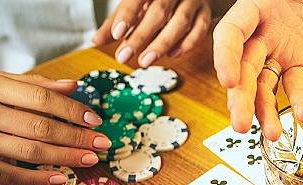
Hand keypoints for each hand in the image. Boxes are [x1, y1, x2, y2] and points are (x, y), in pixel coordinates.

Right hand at [0, 72, 108, 184]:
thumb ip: (34, 86)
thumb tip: (74, 87)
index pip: (41, 99)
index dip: (73, 111)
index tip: (96, 120)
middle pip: (40, 128)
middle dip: (76, 138)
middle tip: (102, 145)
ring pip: (30, 152)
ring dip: (65, 158)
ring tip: (89, 160)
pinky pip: (12, 175)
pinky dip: (40, 179)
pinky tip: (61, 178)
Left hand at [93, 0, 212, 64]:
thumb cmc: (157, 0)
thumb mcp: (134, 6)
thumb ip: (115, 22)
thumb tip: (96, 40)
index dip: (127, 15)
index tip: (117, 34)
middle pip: (159, 12)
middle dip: (140, 36)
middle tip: (124, 56)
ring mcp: (193, 1)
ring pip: (181, 22)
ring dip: (162, 44)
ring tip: (145, 61)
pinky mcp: (206, 13)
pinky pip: (200, 30)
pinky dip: (187, 44)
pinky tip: (171, 55)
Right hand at [213, 0, 302, 139]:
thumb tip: (260, 2)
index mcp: (250, 10)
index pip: (230, 34)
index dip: (225, 57)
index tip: (228, 80)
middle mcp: (259, 36)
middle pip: (244, 70)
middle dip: (241, 98)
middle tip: (240, 124)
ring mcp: (278, 53)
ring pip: (265, 86)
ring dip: (265, 112)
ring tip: (273, 135)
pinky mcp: (300, 65)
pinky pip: (296, 86)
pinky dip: (299, 102)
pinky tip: (302, 117)